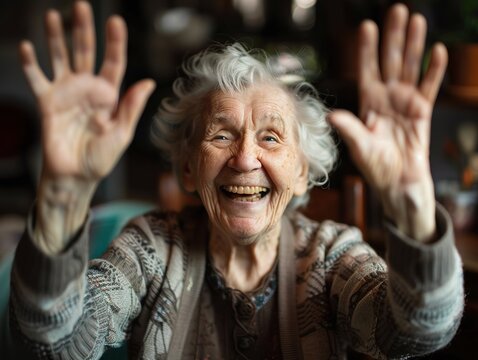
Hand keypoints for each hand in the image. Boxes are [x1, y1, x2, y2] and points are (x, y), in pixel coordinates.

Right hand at [20, 1, 154, 182]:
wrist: (76, 176)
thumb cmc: (101, 158)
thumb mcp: (122, 133)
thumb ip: (131, 107)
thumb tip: (148, 82)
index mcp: (109, 95)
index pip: (113, 63)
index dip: (115, 42)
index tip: (116, 21)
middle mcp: (87, 89)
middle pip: (86, 53)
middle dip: (84, 30)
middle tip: (81, 6)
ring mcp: (66, 93)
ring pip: (61, 58)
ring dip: (56, 38)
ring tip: (52, 16)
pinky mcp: (47, 102)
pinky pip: (37, 78)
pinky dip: (30, 64)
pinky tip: (27, 47)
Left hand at [328, 4, 446, 240]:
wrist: (398, 182)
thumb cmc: (375, 166)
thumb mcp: (359, 146)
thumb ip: (349, 128)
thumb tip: (331, 115)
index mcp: (368, 104)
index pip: (367, 70)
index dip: (367, 49)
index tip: (366, 26)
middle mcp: (386, 98)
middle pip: (390, 62)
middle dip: (393, 37)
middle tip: (396, 10)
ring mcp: (405, 102)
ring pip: (410, 68)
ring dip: (414, 45)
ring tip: (417, 20)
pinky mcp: (422, 111)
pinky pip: (429, 87)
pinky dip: (434, 70)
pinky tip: (437, 51)